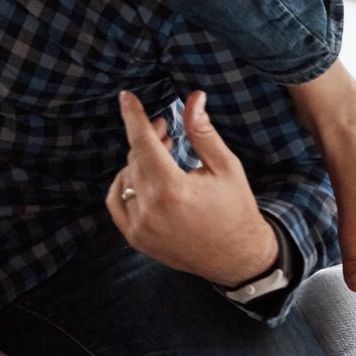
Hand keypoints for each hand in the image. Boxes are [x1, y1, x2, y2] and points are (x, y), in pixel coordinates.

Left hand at [105, 90, 279, 286]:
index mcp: (172, 190)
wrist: (239, 258)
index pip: (143, 142)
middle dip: (148, 138)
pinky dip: (124, 184)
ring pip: (125, 177)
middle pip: (135, 158)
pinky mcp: (136, 239)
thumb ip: (203, 132)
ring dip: (139, 162)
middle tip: (166, 130)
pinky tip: (142, 177)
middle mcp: (150, 210)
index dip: (134, 116)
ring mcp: (140, 227)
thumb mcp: (226, 166)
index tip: (126, 96)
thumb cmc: (236, 209)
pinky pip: (116, 202)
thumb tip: (193, 98)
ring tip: (163, 155)